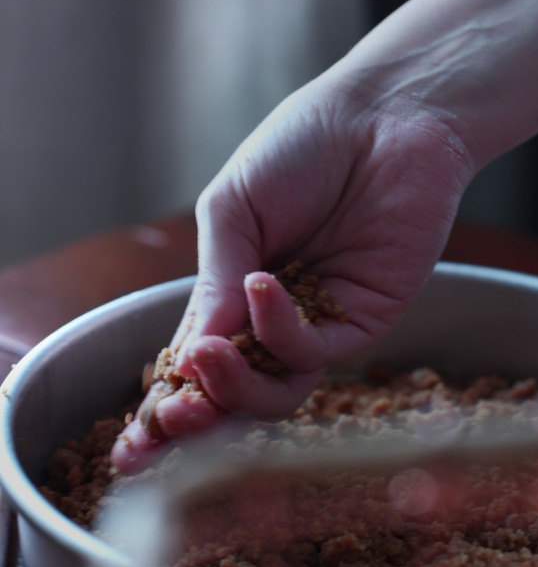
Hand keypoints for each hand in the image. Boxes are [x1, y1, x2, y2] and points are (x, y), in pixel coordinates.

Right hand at [111, 75, 472, 472]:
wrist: (381, 117)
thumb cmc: (301, 149)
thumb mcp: (232, 210)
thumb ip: (214, 282)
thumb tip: (191, 357)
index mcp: (229, 298)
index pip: (191, 368)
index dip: (161, 410)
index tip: (127, 449)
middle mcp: (271, 323)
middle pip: (230, 396)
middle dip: (195, 418)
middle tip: (172, 415)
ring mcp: (317, 326)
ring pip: (274, 393)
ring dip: (234, 387)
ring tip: (207, 357)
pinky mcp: (363, 321)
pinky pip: (314, 352)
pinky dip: (279, 328)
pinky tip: (261, 286)